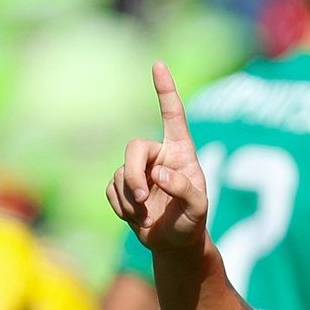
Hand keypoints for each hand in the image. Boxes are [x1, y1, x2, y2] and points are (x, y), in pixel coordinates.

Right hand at [107, 62, 208, 253]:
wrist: (174, 244)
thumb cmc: (192, 223)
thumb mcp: (199, 210)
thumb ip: (185, 189)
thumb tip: (159, 173)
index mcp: (182, 153)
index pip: (173, 116)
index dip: (165, 91)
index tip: (158, 65)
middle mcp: (159, 157)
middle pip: (134, 147)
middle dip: (133, 173)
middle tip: (142, 198)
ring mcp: (139, 171)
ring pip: (119, 173)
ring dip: (130, 198)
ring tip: (145, 214)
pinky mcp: (122, 187)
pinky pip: (110, 190)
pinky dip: (121, 207)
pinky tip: (136, 217)